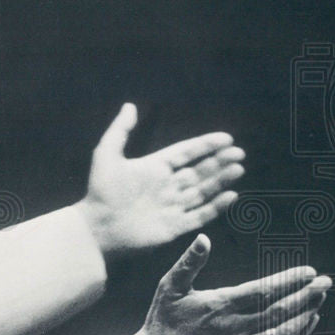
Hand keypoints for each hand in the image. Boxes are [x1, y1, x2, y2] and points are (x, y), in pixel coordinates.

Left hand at [78, 103, 244, 257]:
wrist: (96, 228)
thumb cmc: (99, 192)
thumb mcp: (106, 155)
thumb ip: (120, 130)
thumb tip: (130, 105)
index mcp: (154, 168)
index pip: (185, 153)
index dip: (205, 145)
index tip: (226, 138)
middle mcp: (166, 186)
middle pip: (199, 172)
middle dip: (219, 162)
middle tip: (238, 153)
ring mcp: (171, 207)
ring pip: (202, 191)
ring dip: (220, 181)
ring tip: (237, 169)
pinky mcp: (174, 227)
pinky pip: (200, 215)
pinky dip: (216, 206)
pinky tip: (231, 195)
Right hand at [130, 234, 330, 334]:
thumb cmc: (162, 322)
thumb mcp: (169, 287)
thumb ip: (188, 262)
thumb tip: (203, 238)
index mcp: (219, 305)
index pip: (263, 290)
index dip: (288, 280)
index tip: (308, 271)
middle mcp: (234, 327)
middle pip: (280, 309)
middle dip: (306, 295)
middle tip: (327, 282)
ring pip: (282, 330)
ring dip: (305, 315)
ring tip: (321, 300)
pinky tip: (306, 325)